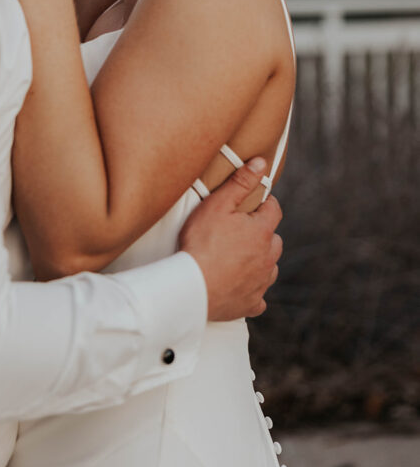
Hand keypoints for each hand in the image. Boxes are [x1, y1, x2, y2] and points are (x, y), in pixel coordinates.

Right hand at [178, 158, 282, 321]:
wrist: (192, 286)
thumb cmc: (202, 242)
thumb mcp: (217, 204)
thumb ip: (241, 182)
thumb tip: (261, 163)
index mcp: (262, 232)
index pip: (274, 210)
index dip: (265, 202)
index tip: (253, 201)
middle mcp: (268, 258)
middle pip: (274, 240)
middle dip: (262, 232)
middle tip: (240, 228)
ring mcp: (261, 283)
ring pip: (269, 267)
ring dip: (260, 260)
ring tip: (239, 256)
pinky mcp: (251, 304)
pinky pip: (259, 297)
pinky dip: (252, 290)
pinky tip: (240, 286)